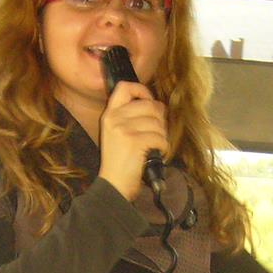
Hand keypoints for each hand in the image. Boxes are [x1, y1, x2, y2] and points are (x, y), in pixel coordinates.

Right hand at [99, 81, 168, 201]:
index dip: (142, 90)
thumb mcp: (117, 134)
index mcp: (109, 114)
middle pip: (149, 105)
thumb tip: (159, 105)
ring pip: (157, 123)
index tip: (149, 101)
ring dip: (161, 136)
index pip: (125, 87)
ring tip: (154, 146)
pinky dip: (163, 147)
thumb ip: (132, 116)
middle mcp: (114, 118)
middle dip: (159, 119)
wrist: (113, 184)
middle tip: (157, 133)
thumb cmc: (119, 161)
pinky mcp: (134, 142)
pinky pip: (159, 137)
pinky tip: (156, 154)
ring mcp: (123, 129)